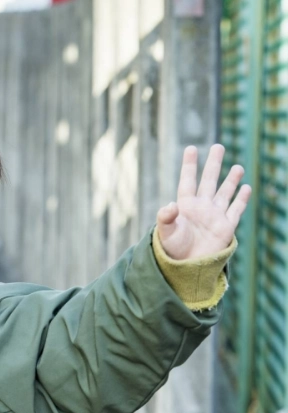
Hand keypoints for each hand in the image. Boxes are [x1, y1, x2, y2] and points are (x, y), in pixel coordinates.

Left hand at [157, 145, 251, 259]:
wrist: (185, 266)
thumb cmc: (172, 249)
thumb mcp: (166, 232)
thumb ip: (166, 217)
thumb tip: (169, 205)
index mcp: (185, 205)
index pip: (188, 180)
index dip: (190, 165)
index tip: (191, 148)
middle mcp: (201, 207)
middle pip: (209, 181)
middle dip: (214, 164)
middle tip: (218, 146)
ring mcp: (214, 216)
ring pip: (225, 193)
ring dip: (231, 180)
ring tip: (238, 167)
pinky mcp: (226, 227)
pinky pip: (235, 210)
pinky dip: (241, 199)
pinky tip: (246, 188)